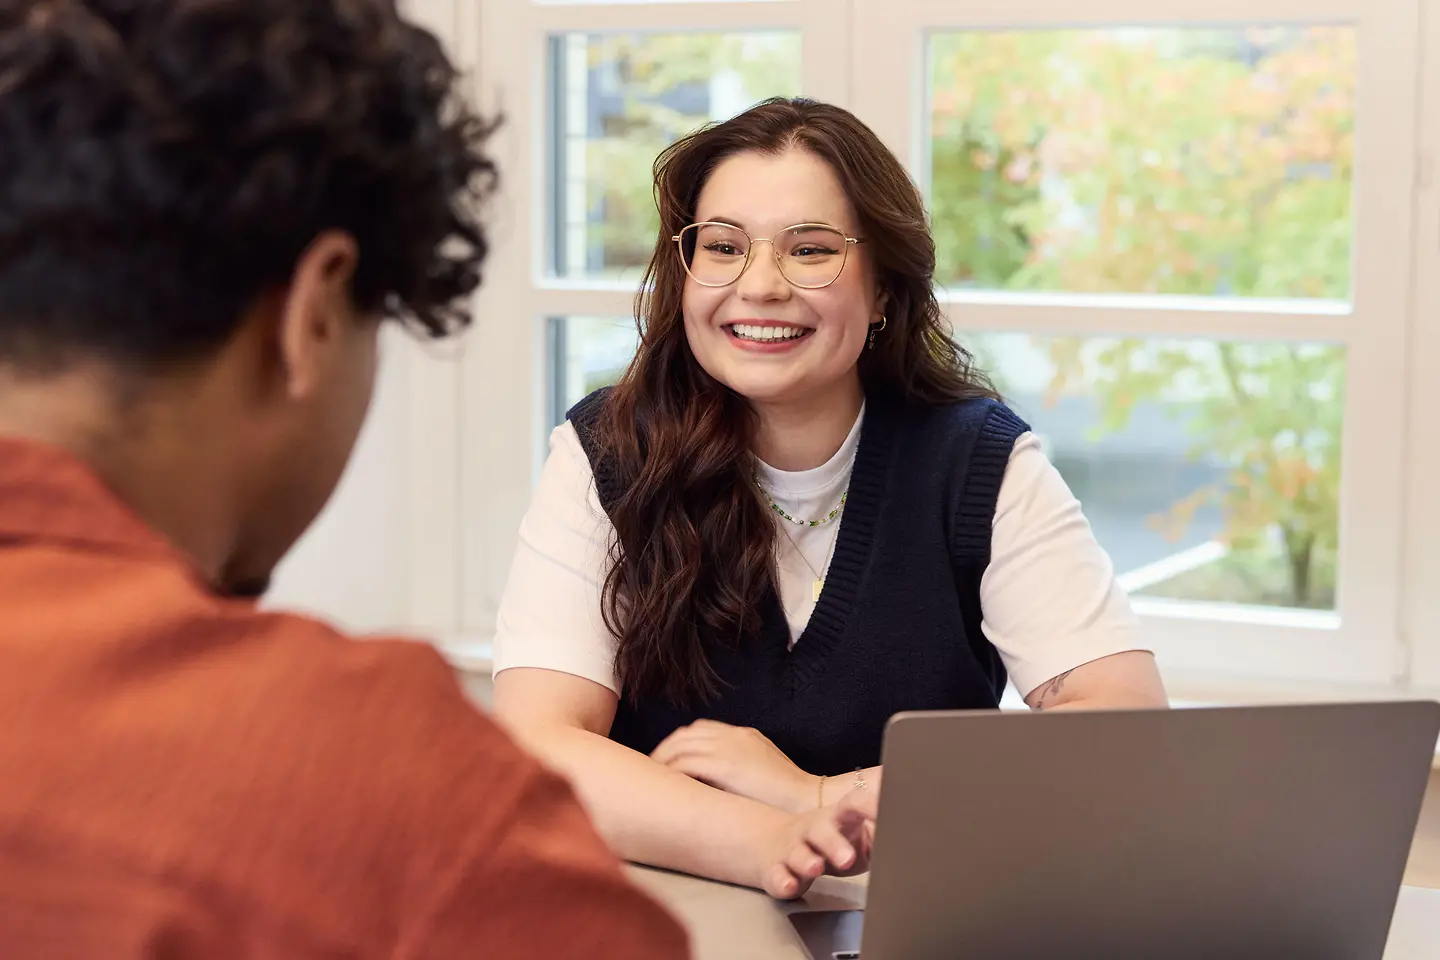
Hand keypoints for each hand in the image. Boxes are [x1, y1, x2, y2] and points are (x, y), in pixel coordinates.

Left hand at [651, 719, 814, 811]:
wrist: (808, 798)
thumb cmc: (788, 793)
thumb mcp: (764, 767)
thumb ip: (742, 765)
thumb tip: (716, 780)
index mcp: (743, 734)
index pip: (700, 729)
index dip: (680, 743)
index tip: (668, 759)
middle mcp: (733, 736)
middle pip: (684, 735)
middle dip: (664, 750)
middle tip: (652, 769)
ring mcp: (728, 748)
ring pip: (680, 746)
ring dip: (662, 761)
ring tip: (652, 778)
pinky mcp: (725, 766)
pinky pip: (685, 763)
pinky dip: (670, 771)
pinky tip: (664, 784)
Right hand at [757, 786, 878, 899]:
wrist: (778, 846)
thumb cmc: (831, 841)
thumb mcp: (859, 830)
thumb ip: (882, 827)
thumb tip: (923, 822)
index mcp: (840, 817)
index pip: (855, 803)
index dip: (870, 807)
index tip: (887, 813)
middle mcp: (816, 829)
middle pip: (823, 829)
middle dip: (834, 843)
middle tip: (848, 858)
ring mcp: (795, 848)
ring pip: (799, 852)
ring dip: (808, 860)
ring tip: (817, 867)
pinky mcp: (778, 869)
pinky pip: (778, 874)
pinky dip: (783, 880)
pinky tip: (791, 884)